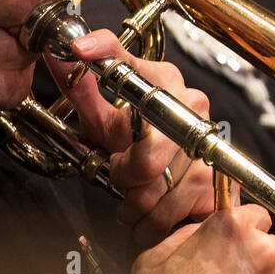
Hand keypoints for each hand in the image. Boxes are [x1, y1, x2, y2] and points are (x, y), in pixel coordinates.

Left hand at [44, 29, 215, 248]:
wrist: (188, 186)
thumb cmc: (143, 150)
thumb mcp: (106, 123)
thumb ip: (82, 92)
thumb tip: (59, 53)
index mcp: (164, 82)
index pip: (129, 62)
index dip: (104, 53)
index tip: (80, 50)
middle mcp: (191, 107)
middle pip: (143, 160)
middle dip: (123, 177)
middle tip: (121, 174)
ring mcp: (208, 144)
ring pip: (151, 194)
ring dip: (133, 205)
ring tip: (137, 195)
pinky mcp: (216, 182)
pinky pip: (165, 215)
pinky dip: (149, 224)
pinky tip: (154, 209)